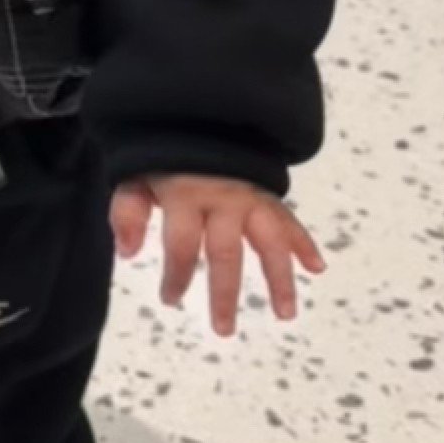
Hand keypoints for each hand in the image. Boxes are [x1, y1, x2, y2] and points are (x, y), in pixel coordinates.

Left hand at [109, 174, 324, 336]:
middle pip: (226, 253)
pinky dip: (304, 243)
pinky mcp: (267, 194)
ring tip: (285, 313)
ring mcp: (250, 195)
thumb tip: (127, 252)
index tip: (170, 300)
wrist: (197, 112)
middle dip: (225, 294)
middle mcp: (222, 197)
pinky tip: (316, 267)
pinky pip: (289, 220)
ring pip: (268, 242)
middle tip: (224, 330)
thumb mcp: (135, 175)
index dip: (175, 276)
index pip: (181, 245)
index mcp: (185, 194)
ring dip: (279, 279)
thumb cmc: (163, 154)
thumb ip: (128, 211)